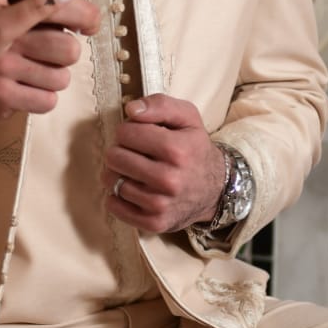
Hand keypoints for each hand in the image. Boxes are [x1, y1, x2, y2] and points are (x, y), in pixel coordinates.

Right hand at [0, 0, 101, 141]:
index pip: (62, 11)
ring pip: (61, 78)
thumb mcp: (19, 26)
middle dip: (66, 58)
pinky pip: (47, 101)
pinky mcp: (0, 92)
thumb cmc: (1, 53)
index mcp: (15, 14)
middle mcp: (8, 36)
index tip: (90, 26)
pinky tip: (26, 93)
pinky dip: (43, 100)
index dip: (85, 17)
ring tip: (34, 77)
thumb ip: (47, 16)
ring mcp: (2, 65)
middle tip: (49, 59)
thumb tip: (92, 17)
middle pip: (70, 49)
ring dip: (54, 81)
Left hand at [103, 93, 224, 234]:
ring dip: (118, 173)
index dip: (128, 130)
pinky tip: (132, 188)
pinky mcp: (154, 223)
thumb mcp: (187, 117)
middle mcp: (169, 179)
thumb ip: (159, 104)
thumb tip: (131, 109)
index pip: (126, 133)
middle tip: (134, 153)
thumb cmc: (195, 149)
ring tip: (133, 170)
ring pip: (112, 181)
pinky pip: (114, 206)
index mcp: (177, 150)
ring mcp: (161, 204)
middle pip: (115, 157)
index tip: (138, 135)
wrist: (215, 189)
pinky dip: (117, 196)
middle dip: (120, 151)